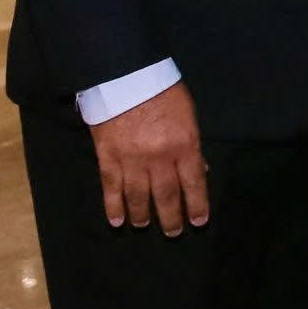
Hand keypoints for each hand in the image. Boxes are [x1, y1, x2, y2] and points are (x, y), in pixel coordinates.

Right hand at [91, 82, 207, 233]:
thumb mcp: (188, 114)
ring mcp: (131, 160)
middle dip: (171, 217)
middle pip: (166, 195)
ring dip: (143, 215)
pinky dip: (113, 207)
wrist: (125, 75)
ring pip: (138, 197)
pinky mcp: (108, 158)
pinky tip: (117, 221)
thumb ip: (192, 144)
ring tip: (145, 226)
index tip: (199, 222)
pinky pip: (111, 188)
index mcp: (184, 144)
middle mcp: (159, 157)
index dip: (196, 205)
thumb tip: (199, 171)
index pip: (193, 182)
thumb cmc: (163, 91)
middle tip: (174, 233)